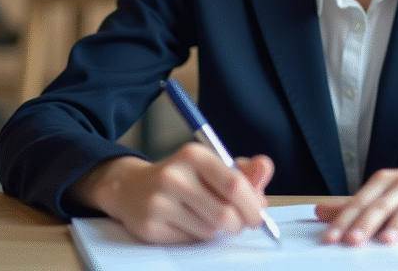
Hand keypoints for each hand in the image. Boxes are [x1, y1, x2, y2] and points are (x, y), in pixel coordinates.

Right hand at [69, 144, 273, 243]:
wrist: (131, 188)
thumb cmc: (182, 177)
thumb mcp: (210, 165)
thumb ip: (242, 170)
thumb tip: (266, 168)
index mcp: (194, 155)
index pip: (234, 185)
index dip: (252, 205)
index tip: (259, 215)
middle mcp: (174, 176)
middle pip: (224, 214)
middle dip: (239, 224)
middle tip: (240, 224)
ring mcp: (159, 202)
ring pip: (210, 230)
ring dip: (217, 230)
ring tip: (207, 217)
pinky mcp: (150, 226)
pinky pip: (190, 240)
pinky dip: (197, 236)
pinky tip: (187, 223)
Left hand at [315, 161, 397, 246]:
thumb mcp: (380, 192)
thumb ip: (352, 205)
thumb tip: (320, 212)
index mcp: (382, 181)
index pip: (359, 201)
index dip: (344, 219)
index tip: (331, 237)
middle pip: (380, 206)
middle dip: (365, 224)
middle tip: (352, 240)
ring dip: (396, 224)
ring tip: (386, 240)